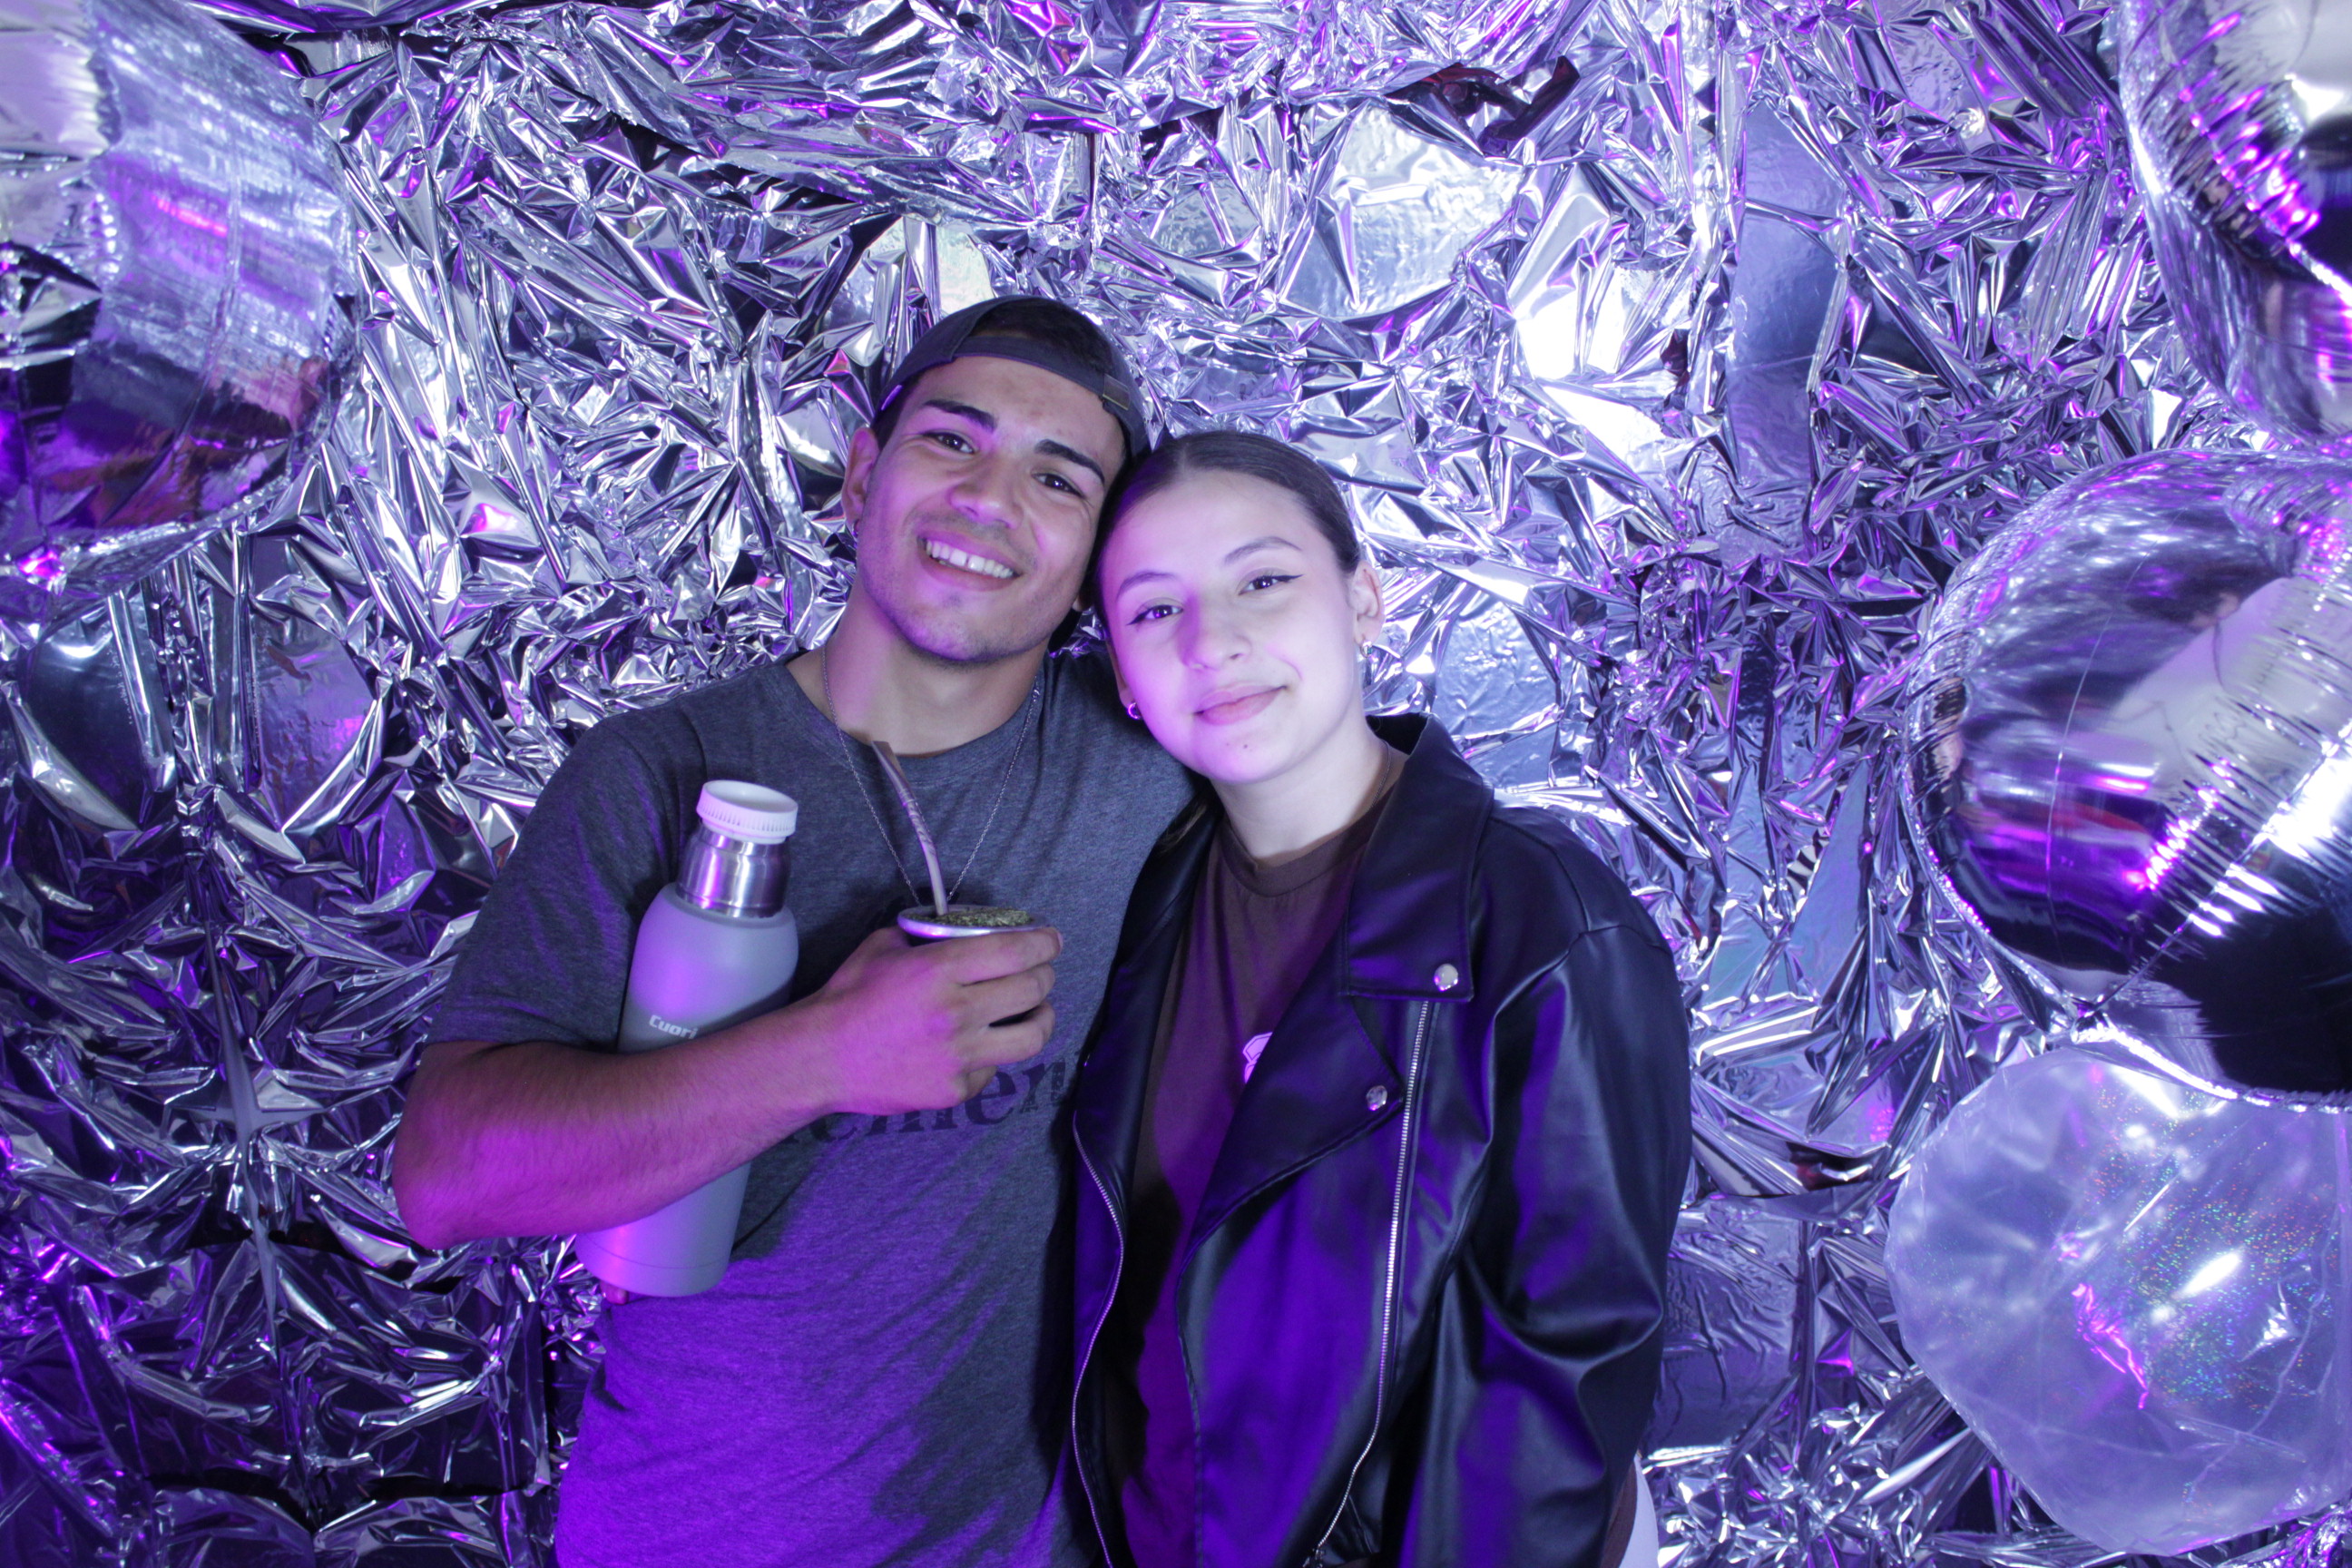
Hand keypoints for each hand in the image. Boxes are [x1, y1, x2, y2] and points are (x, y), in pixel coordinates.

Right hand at [792, 925, 1060, 1114]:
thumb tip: (960, 932)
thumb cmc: (849, 997)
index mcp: (940, 970)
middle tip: (1042, 972)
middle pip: (1033, 990)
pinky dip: (993, 1055)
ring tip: (1036, 1011)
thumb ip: (926, 937)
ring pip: (1031, 1038)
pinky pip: (993, 1069)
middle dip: (1046, 975)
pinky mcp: (955, 1090)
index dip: (1044, 943)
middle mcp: (957, 1013)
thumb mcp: (884, 948)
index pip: (1015, 950)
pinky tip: (980, 1046)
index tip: (1052, 940)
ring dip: (1041, 1019)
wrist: (821, 1057)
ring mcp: (959, 1056)